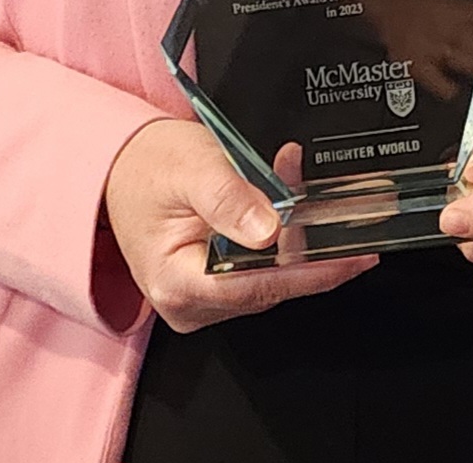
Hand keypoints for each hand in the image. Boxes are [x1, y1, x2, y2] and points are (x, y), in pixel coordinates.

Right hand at [102, 121, 376, 332]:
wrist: (118, 168)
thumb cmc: (145, 168)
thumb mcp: (190, 167)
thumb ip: (229, 197)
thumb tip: (271, 229)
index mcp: (178, 284)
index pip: (260, 287)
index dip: (313, 272)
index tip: (355, 257)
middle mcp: (190, 304)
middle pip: (271, 282)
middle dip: (312, 241)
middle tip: (349, 202)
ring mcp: (203, 300)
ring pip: (272, 275)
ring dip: (298, 232)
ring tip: (301, 179)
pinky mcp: (216, 287)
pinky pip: (262, 267)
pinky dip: (283, 235)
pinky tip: (290, 199)